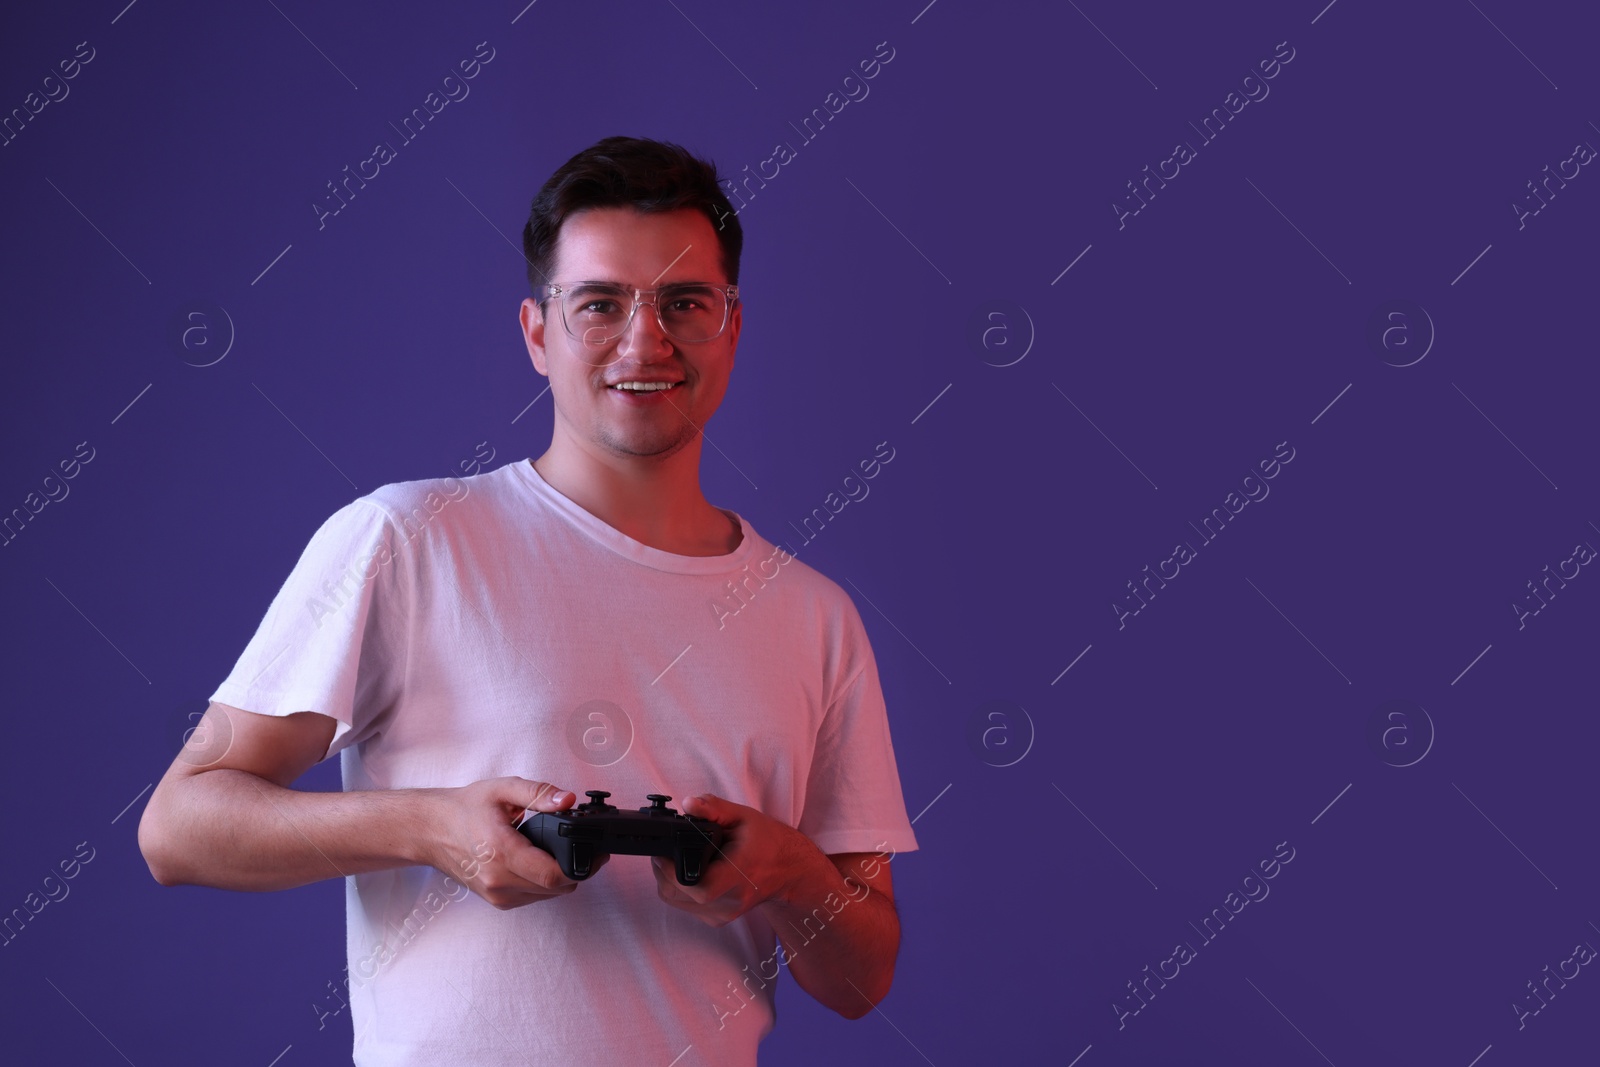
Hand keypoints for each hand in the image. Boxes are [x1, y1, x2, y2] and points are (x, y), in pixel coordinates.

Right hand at [426, 776, 606, 909]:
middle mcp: (499, 880)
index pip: (554, 875)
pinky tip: (538, 861)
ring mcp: (497, 895)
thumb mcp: (502, 789)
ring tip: (557, 851)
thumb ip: (538, 793)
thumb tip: (567, 800)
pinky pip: (534, 897)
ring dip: (560, 878)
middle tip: (583, 848)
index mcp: (502, 852)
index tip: (595, 853)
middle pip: (557, 888)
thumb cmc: (463, 809)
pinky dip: (544, 883)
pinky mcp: (497, 900)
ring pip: (548, 895)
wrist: (430, 830)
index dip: (582, 865)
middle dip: (576, 869)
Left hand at [650, 793, 826, 926]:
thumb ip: (714, 808)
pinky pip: (685, 907)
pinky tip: (690, 873)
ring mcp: (723, 914)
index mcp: (737, 875)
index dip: (671, 869)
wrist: (789, 870)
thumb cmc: (768, 842)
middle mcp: (729, 901)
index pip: (695, 886)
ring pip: (676, 902)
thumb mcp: (743, 817)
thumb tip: (688, 803)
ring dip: (669, 880)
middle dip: (664, 870)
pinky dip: (679, 890)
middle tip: (666, 850)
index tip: (665, 850)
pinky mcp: (718, 919)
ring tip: (678, 859)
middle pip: (676, 894)